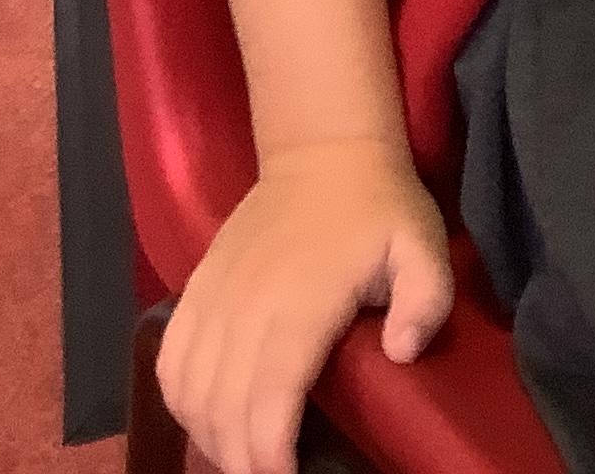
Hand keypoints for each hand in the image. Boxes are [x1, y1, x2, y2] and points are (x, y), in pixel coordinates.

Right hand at [159, 136, 455, 473]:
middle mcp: (248, 302)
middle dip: (241, 458)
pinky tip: (203, 422)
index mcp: (303, 301)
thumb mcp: (422, 245)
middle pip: (224, 403)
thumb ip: (425, 301)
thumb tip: (402, 352)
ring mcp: (215, 294)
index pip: (271, 393)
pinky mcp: (197, 287)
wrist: (323, 152)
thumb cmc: (379, 208)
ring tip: (241, 458)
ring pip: (189, 387)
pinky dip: (178, 400)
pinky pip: (169, 357)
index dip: (269, 450)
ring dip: (209, 434)